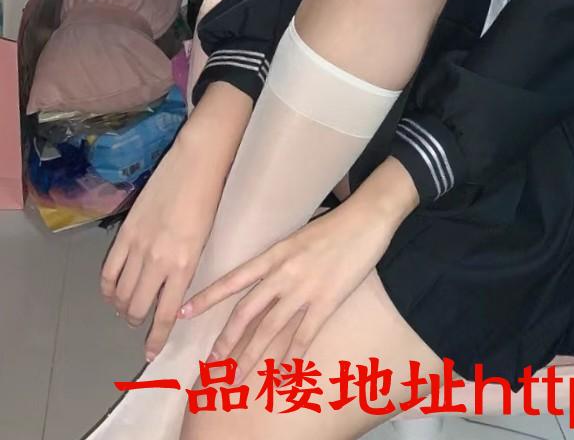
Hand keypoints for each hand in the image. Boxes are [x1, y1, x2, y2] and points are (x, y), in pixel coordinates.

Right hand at [100, 83, 251, 358]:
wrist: (197, 162)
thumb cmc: (210, 199)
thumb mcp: (205, 240)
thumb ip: (186, 267)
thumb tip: (173, 291)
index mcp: (185, 265)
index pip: (166, 314)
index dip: (156, 337)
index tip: (151, 352)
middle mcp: (159, 261)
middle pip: (137, 307)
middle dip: (137, 320)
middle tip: (140, 319)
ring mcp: (139, 247)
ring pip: (120, 294)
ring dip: (122, 306)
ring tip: (127, 306)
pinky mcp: (125, 232)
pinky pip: (108, 271)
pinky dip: (107, 288)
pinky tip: (112, 291)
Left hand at [178, 196, 393, 382]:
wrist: (366, 217)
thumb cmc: (335, 223)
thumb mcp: (299, 235)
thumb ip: (282, 257)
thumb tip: (269, 276)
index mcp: (274, 254)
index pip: (232, 279)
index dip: (206, 297)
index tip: (183, 311)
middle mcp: (282, 273)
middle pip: (245, 312)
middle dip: (226, 341)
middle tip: (212, 363)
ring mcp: (304, 289)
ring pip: (268, 330)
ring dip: (251, 357)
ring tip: (237, 378)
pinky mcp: (326, 301)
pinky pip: (303, 337)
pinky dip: (292, 359)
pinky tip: (284, 376)